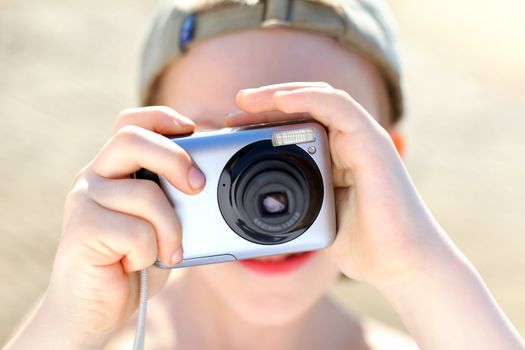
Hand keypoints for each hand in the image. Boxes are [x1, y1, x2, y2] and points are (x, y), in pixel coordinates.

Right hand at [7, 107, 205, 348]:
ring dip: (170, 228)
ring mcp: (84, 201)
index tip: (192, 130)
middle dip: (175, 159)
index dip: (161, 117)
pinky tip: (138, 264)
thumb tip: (211, 182)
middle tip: (198, 187)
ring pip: (145, 193)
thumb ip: (175, 198)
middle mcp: (95, 176)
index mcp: (115, 169)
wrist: (95, 307)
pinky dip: (149, 252)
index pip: (130, 123)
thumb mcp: (161, 222)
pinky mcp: (81, 230)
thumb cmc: (132, 259)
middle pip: (132, 139)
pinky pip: (135, 232)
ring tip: (169, 251)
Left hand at [226, 82, 450, 289]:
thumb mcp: (316, 218)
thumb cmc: (365, 244)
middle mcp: (350, 143)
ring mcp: (363, 140)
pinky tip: (280, 99)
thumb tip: (265, 205)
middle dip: (266, 106)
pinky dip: (308, 98)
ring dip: (280, 95)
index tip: (234, 131)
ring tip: (246, 100)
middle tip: (232, 114)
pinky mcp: (372, 143)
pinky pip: (338, 107)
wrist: (399, 265)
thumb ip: (298, 202)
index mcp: (337, 158)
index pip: (299, 125)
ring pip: (319, 99)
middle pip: (305, 108)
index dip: (265, 123)